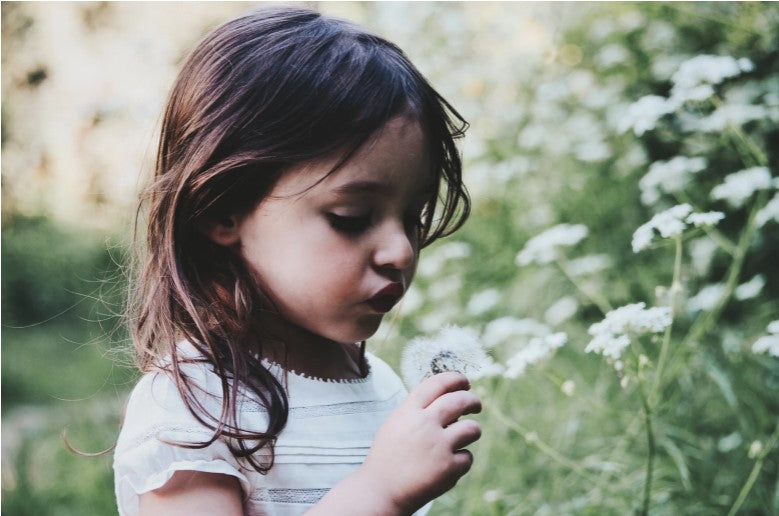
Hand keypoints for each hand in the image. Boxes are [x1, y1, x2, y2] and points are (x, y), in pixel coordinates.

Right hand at [358, 372, 481, 513]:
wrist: (380, 491)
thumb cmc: (388, 456)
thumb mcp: (396, 424)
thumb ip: (418, 410)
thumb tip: (449, 398)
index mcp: (409, 411)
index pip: (438, 383)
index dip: (455, 379)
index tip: (464, 382)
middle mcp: (424, 424)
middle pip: (460, 401)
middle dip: (472, 401)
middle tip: (476, 405)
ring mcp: (438, 446)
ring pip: (472, 429)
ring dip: (473, 431)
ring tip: (467, 435)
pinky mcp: (448, 468)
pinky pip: (467, 457)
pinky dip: (461, 461)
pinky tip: (449, 465)